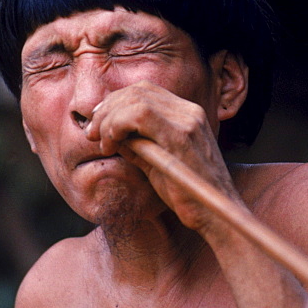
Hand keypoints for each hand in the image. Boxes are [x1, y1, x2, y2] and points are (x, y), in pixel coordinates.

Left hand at [86, 81, 237, 232]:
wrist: (215, 217)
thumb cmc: (186, 195)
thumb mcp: (156, 163)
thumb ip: (136, 144)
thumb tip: (106, 132)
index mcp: (187, 114)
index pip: (144, 91)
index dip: (115, 103)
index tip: (98, 126)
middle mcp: (189, 111)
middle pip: (137, 90)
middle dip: (106, 110)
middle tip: (91, 134)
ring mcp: (187, 121)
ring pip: (135, 99)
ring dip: (109, 119)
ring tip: (102, 143)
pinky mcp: (181, 136)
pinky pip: (139, 115)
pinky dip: (117, 126)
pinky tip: (112, 146)